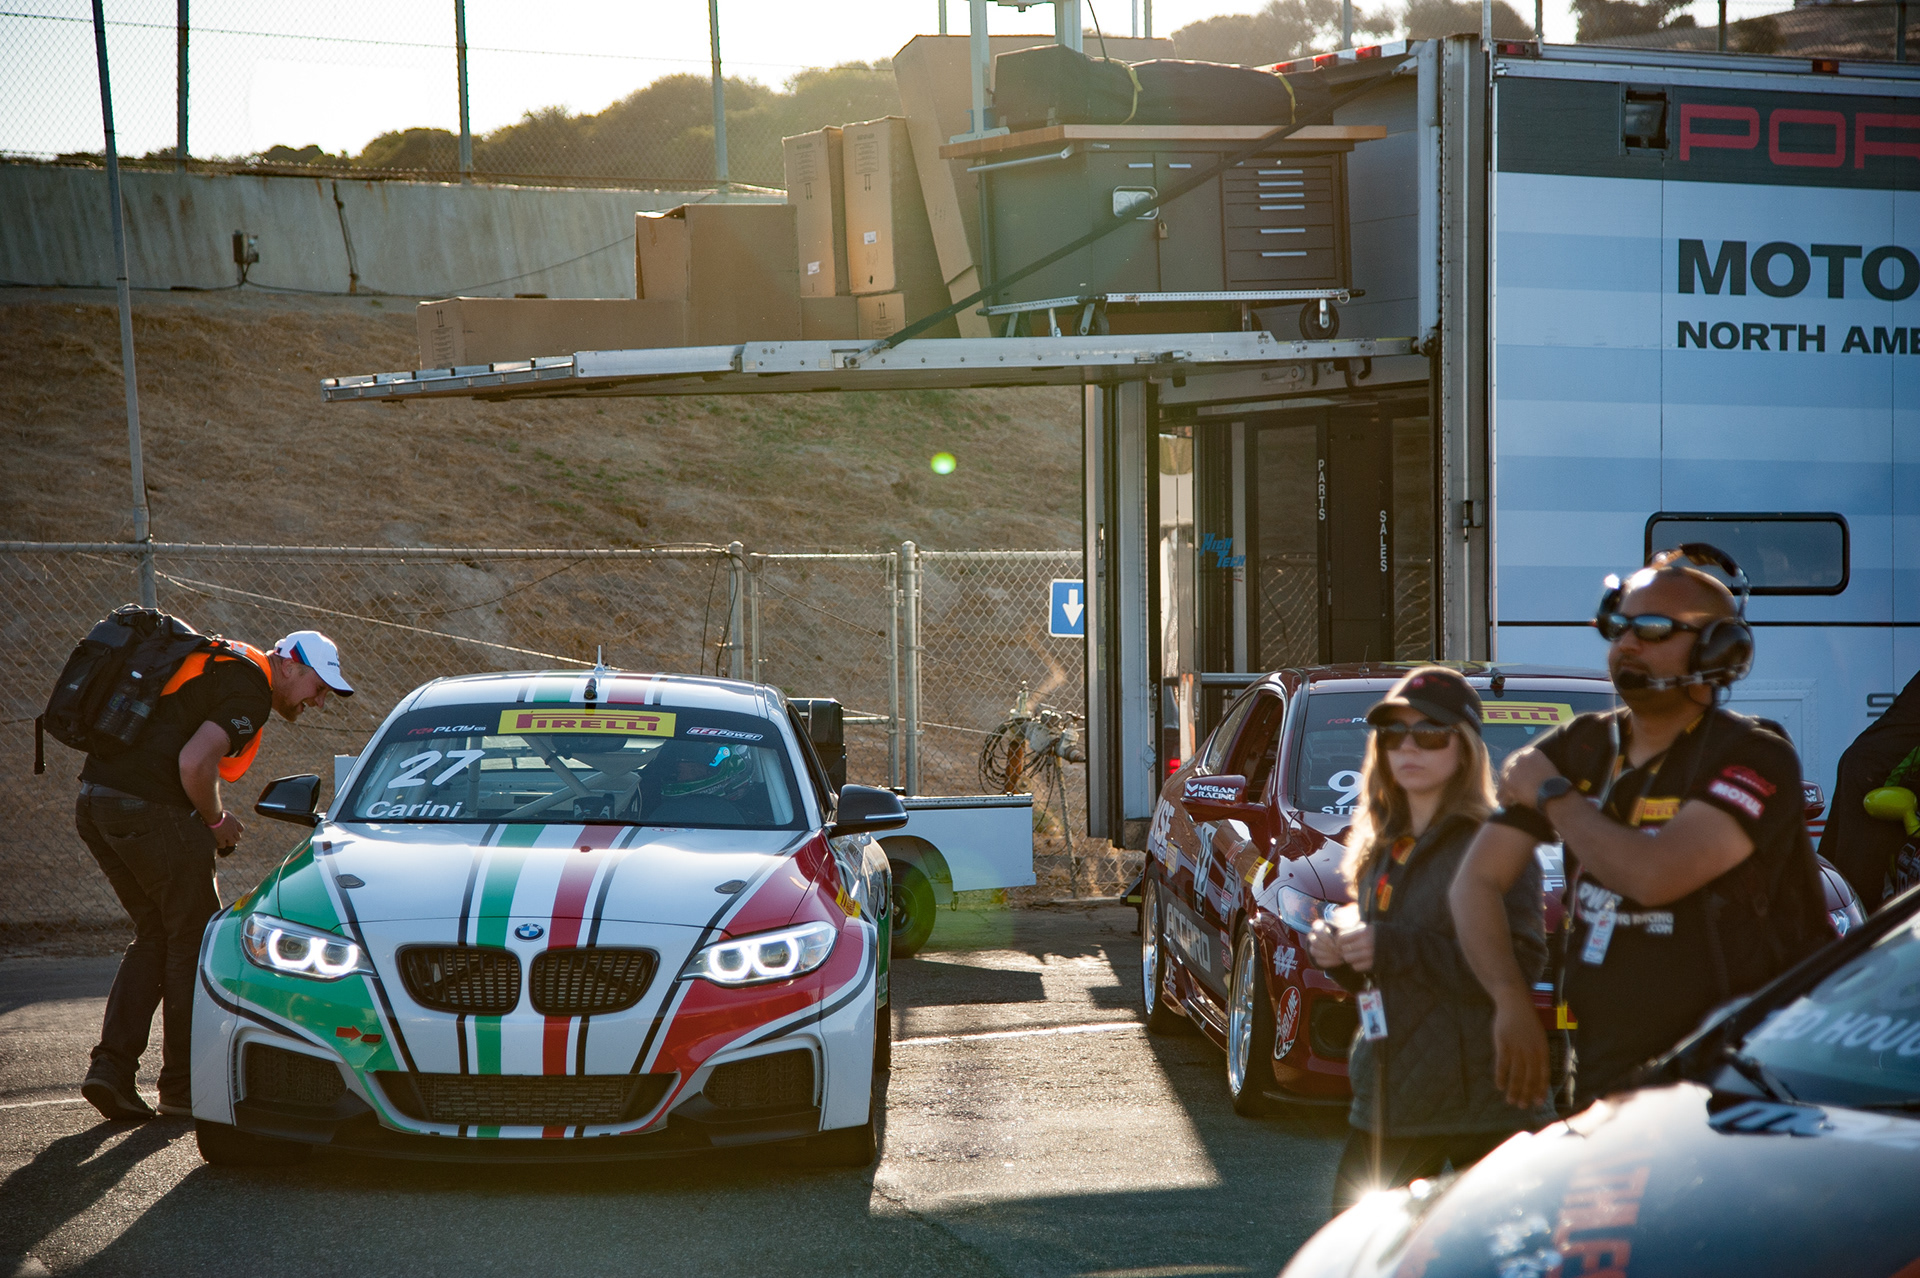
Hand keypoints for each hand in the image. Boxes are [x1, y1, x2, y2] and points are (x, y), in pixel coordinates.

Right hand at [205, 810, 242, 850]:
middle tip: (227, 837)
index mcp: (235, 823)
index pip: (241, 829)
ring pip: (232, 843)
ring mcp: (228, 835)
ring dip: (228, 843)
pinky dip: (220, 845)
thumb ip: (228, 817)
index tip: (232, 830)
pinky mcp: (221, 839)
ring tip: (222, 841)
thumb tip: (225, 816)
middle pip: (238, 838)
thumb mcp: (226, 813)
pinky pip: (222, 845)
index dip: (237, 831)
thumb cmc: (217, 812)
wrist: (214, 816)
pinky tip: (216, 843)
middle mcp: (233, 830)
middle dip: (233, 838)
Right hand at [1306, 920, 1342, 968]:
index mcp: (1318, 926)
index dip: (1327, 938)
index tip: (1336, 943)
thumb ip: (1343, 921)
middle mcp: (1313, 935)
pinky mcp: (1316, 956)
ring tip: (1339, 957)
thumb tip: (1338, 917)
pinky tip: (1338, 961)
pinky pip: (1318, 960)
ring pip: (1314, 952)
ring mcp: (1312, 946)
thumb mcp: (1344, 925)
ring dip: (1328, 955)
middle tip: (1339, 951)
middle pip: (1315, 943)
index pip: (1318, 932)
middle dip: (1327, 948)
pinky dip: (1328, 962)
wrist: (1344, 943)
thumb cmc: (1344, 932)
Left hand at [1336, 923, 1374, 972]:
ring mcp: (1370, 954)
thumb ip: (1352, 928)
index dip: (1338, 940)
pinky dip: (1356, 964)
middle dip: (1343, 949)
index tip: (1341, 942)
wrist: (1397, 945)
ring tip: (1354, 954)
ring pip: (1348, 958)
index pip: (1341, 937)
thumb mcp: (1366, 926)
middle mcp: (1367, 943)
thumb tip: (1336, 929)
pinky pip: (1356, 966)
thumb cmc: (1378, 934)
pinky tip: (1361, 960)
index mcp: (1364, 931)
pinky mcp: (1373, 964)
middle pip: (1343, 949)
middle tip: (1348, 949)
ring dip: (1349, 957)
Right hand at [1491, 992, 1549, 1108]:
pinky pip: (1502, 1064)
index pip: (1543, 1074)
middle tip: (1522, 1106)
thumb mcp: (1539, 1036)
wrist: (1515, 1002)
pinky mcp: (1503, 1043)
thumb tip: (1536, 1072)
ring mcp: (1517, 1048)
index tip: (1538, 1102)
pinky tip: (1500, 1086)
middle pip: (1529, 1077)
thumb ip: (1538, 1053)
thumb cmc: (1527, 1020)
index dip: (1540, 1089)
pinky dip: (1501, 1076)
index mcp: (1542, 1049)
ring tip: (1511, 1101)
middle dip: (1526, 1093)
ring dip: (1514, 1089)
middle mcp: (1531, 1051)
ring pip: (1516, 1074)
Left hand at [1500, 748, 1561, 808]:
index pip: (1516, 758)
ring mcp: (1514, 770)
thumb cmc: (1556, 784)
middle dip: (1505, 779)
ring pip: (1504, 780)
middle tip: (1504, 787)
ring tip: (1502, 798)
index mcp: (1530, 752)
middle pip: (1507, 768)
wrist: (1556, 793)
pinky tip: (1505, 804)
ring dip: (1503, 790)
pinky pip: (1503, 791)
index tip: (1510, 774)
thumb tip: (1525, 773)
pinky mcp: (1510, 782)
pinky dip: (1504, 799)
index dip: (1512, 768)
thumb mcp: (1545, 768)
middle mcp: (1521, 758)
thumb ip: (1533, 766)